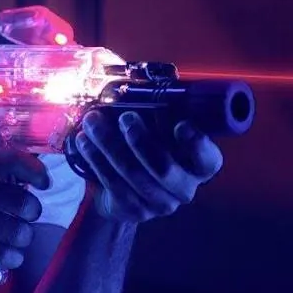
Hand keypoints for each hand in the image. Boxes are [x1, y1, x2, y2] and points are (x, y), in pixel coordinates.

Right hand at [0, 147, 48, 272]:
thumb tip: (31, 165)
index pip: (12, 161)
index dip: (36, 172)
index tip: (44, 183)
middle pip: (22, 202)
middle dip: (32, 211)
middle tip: (28, 214)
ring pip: (17, 231)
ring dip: (24, 235)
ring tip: (19, 235)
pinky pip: (2, 254)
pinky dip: (13, 256)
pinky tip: (11, 254)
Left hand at [68, 110, 223, 223]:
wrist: (126, 189)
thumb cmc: (149, 147)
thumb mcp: (160, 128)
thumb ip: (161, 111)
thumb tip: (139, 80)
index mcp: (202, 165)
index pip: (207, 158)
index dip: (195, 144)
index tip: (179, 124)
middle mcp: (185, 188)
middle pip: (164, 169)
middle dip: (141, 141)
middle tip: (125, 117)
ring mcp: (161, 204)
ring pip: (132, 175)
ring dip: (109, 145)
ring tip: (92, 122)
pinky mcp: (135, 211)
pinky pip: (113, 185)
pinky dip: (97, 160)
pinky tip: (84, 142)